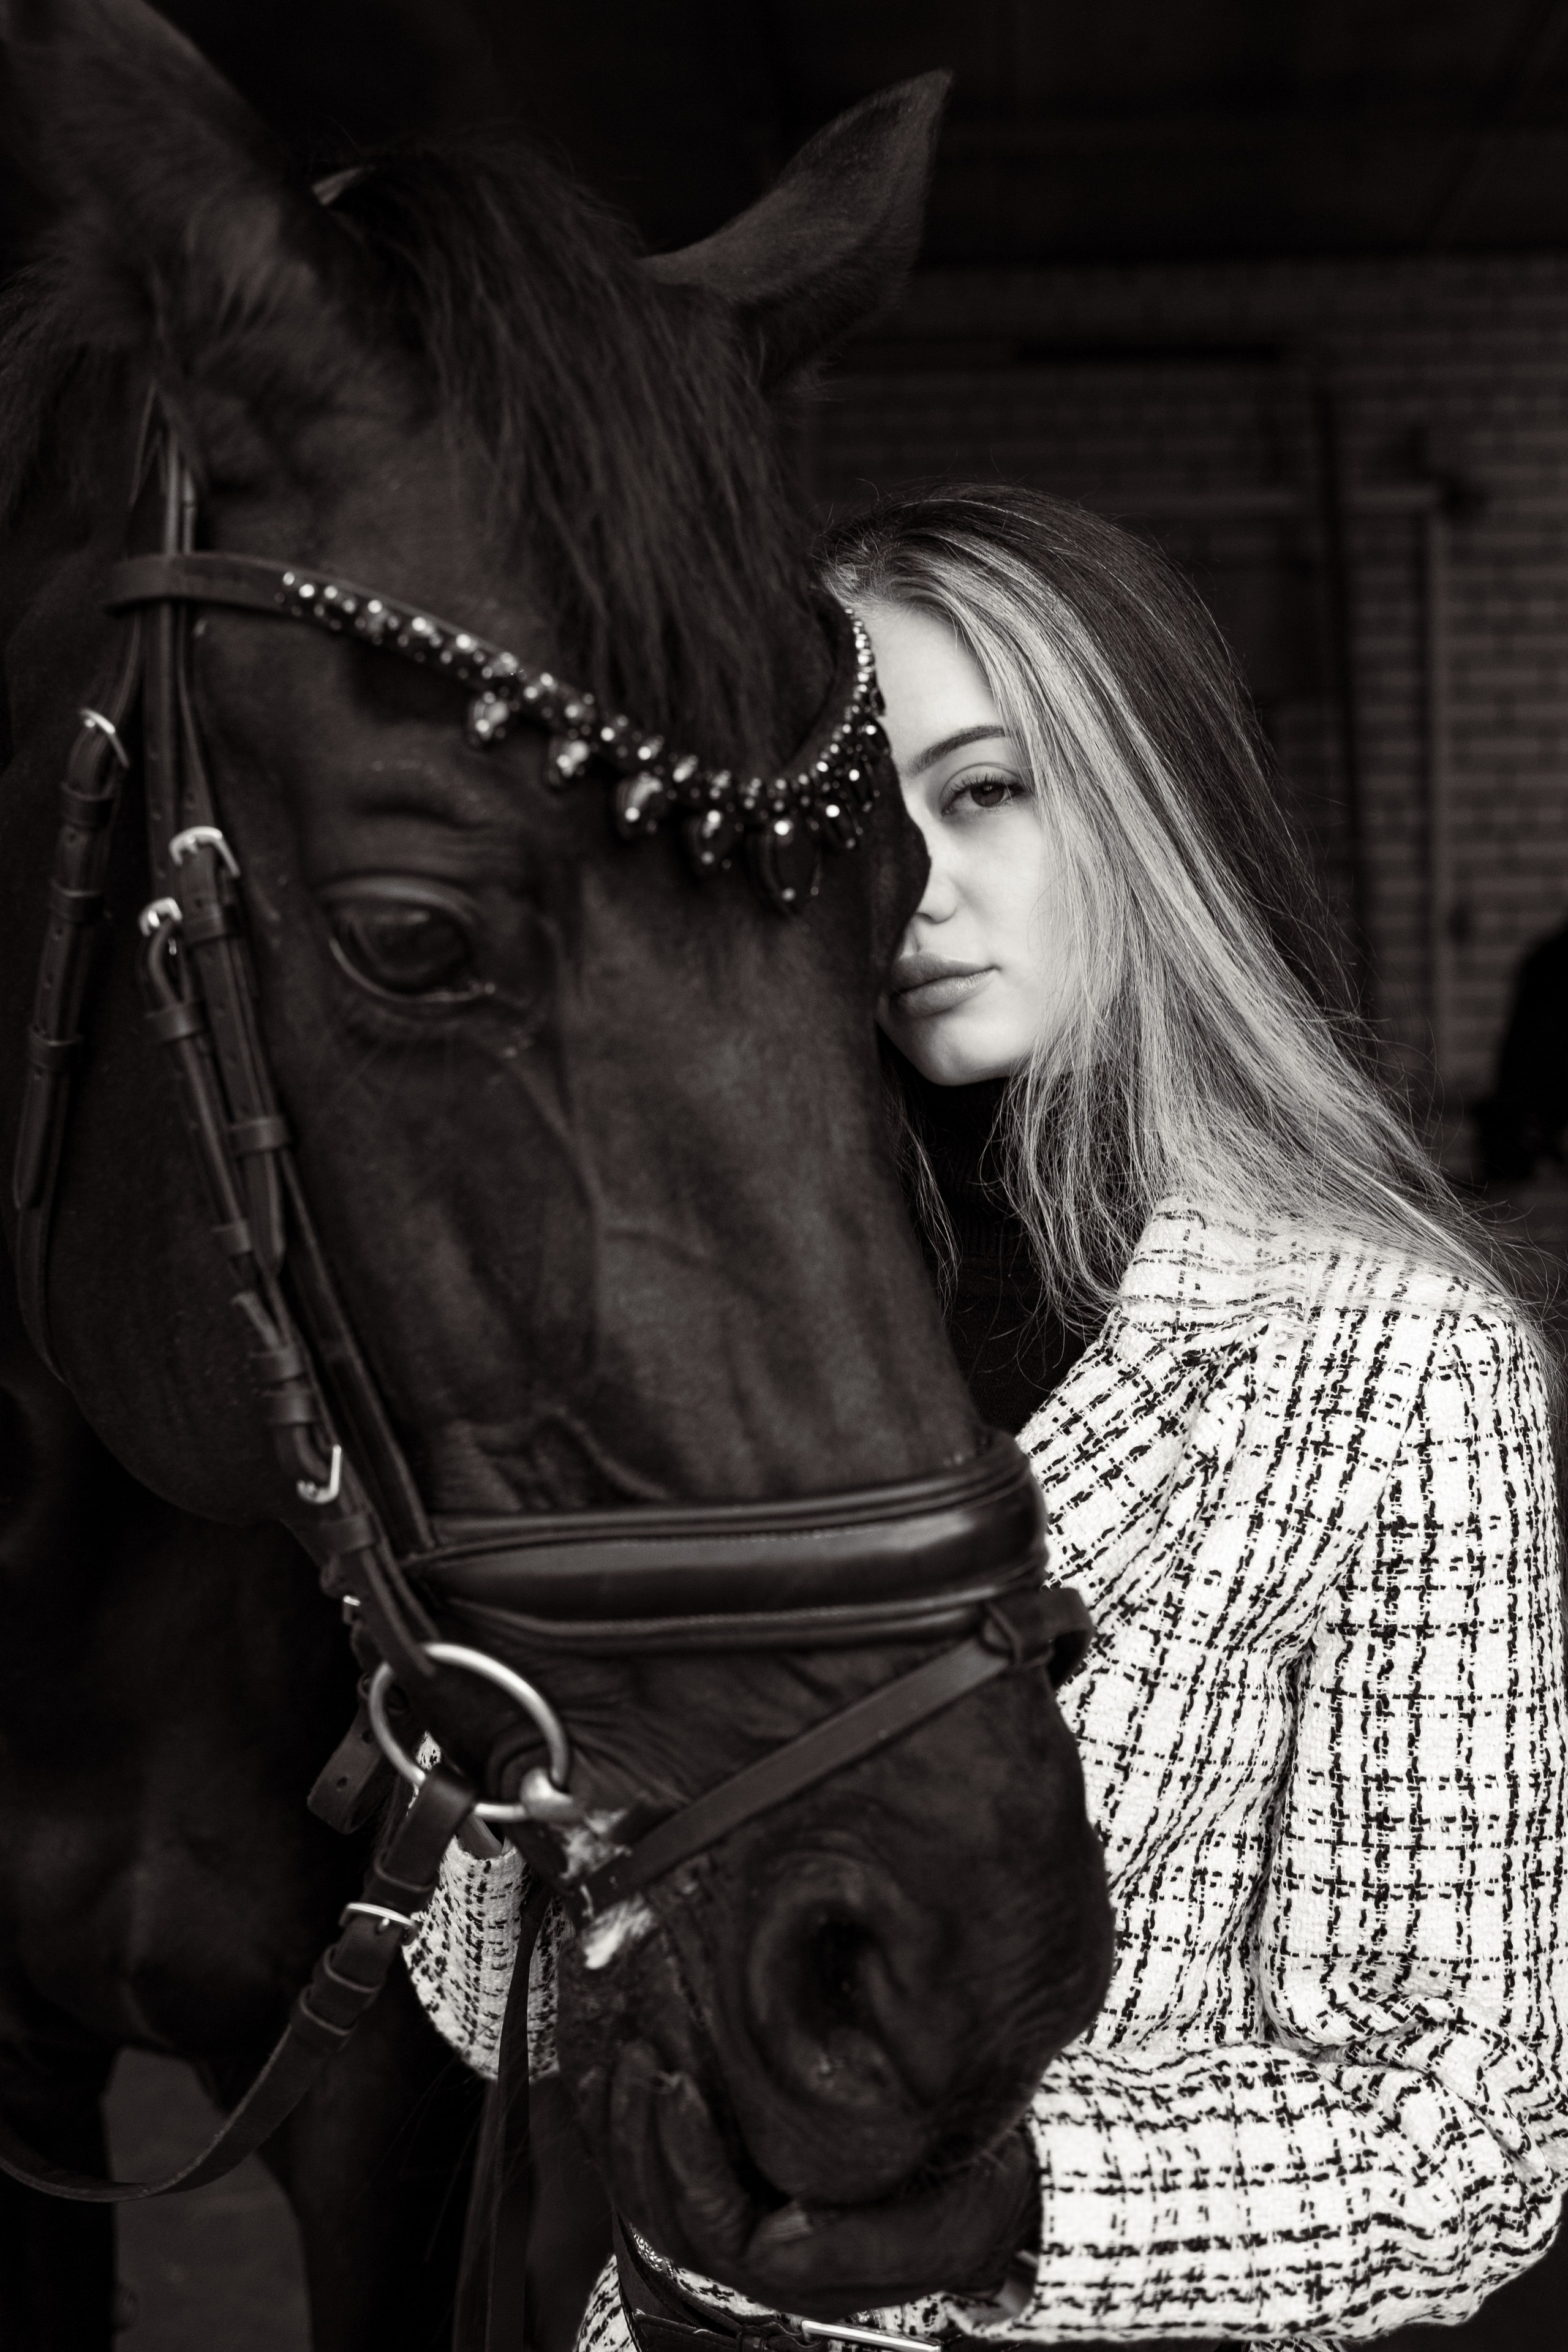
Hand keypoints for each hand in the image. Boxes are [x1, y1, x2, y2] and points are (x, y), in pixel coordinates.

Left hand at [606, 2041, 1037, 2321]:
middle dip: (637, 2134)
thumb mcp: (938, 2231)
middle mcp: (759, 2244)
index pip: (710, 2225)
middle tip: (636, 2054)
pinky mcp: (748, 2166)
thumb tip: (771, 2245)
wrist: (998, 2187)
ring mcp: (749, 2205)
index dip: (683, 2159)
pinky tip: (624, 2067)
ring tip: (624, 2052)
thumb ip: (856, 2247)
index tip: (679, 2086)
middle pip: (664, 2209)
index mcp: (796, 2265)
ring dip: (626, 2124)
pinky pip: (670, 2152)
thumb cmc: (970, 2204)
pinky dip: (638, 2115)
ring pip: (654, 2186)